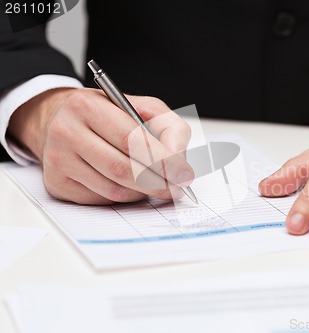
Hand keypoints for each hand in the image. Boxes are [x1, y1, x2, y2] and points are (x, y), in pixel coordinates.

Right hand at [7, 88, 193, 203]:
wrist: (66, 122)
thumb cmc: (111, 116)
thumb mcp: (144, 109)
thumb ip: (169, 128)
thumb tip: (179, 161)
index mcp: (88, 105)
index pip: (131, 139)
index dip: (162, 160)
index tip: (184, 174)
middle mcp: (67, 132)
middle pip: (121, 168)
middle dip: (157, 182)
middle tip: (176, 188)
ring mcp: (58, 160)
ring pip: (113, 189)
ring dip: (142, 191)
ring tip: (153, 182)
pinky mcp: (58, 184)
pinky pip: (102, 200)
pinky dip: (123, 196)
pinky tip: (128, 184)